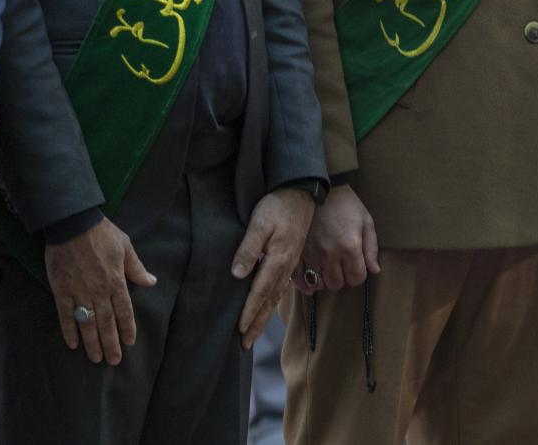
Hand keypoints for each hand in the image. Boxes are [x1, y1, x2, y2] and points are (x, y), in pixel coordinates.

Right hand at [46, 217, 155, 364]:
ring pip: (87, 323)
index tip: (129, 342)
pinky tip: (73, 344)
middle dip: (111, 343)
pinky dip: (69, 330)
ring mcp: (79, 292)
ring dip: (92, 343)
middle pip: (106, 323)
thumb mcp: (125, 246)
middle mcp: (99, 291)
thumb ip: (136, 268)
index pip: (124, 311)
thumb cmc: (101, 232)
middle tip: (113, 361)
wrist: (72, 223)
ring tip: (95, 358)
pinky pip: (66, 315)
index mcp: (116, 280)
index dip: (126, 328)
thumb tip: (151, 282)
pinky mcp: (61, 290)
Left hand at [234, 187, 316, 348]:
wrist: (300, 193)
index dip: (249, 311)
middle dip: (256, 323)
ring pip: (275, 297)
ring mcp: (289, 264)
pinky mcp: (290, 260)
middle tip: (245, 344)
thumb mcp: (259, 223)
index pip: (260, 291)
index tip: (240, 329)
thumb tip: (237, 274)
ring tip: (253, 334)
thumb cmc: (277, 206)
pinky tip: (267, 308)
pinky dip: (272, 303)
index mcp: (277, 259)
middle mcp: (285, 266)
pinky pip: (281, 288)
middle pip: (269, 301)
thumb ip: (248, 248)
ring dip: (264, 317)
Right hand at [296, 185, 377, 292]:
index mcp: (350, 247)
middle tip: (341, 267)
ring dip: (325, 280)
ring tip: (327, 269)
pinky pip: (299, 278)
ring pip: (319, 284)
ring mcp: (312, 254)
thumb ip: (371, 248)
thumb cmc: (346, 205)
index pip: (356, 278)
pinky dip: (305, 282)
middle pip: (337, 284)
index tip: (356, 266)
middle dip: (342, 278)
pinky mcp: (298, 251)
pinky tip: (311, 279)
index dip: (358, 275)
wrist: (320, 189)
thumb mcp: (366, 221)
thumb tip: (374, 270)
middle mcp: (330, 254)